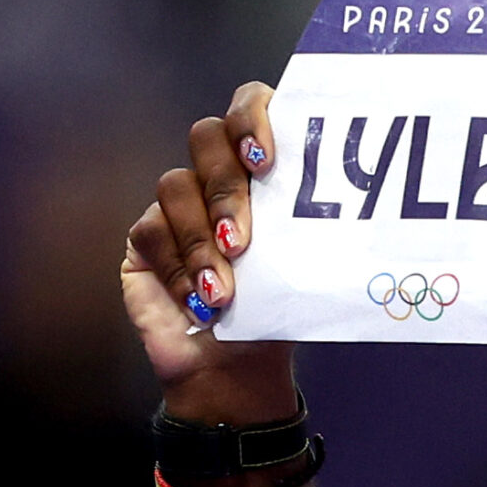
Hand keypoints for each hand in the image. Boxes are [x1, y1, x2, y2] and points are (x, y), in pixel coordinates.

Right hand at [122, 82, 296, 421]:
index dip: (252, 118)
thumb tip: (341, 211)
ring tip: (223, 294)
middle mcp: (215, 178)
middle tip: (241, 241)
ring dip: (200, 241)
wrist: (235, 377)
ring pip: (175, 185)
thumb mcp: (297, 275)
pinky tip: (200, 306)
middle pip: (207, 137)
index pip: (249, 109)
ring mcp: (177, 205)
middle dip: (226, 189)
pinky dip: (179, 271)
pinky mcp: (145, 239)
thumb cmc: (272, 321)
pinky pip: (151, 233)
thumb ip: (303, 233)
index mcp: (259, 173)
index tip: (266, 160)